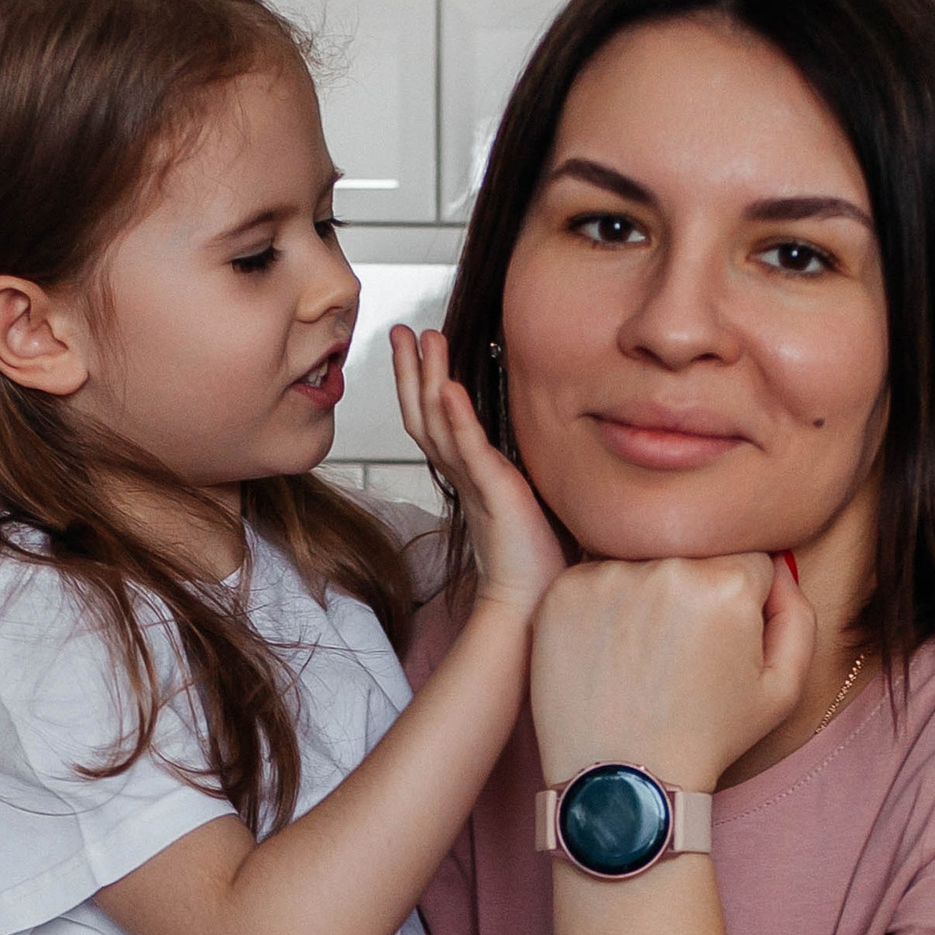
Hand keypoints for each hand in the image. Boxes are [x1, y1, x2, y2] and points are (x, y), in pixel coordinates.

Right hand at [392, 325, 565, 623]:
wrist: (529, 604)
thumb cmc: (533, 562)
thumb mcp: (523, 503)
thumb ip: (514, 476)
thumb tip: (527, 457)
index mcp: (469, 476)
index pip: (436, 422)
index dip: (421, 384)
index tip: (417, 346)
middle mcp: (463, 476)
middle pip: (425, 414)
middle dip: (412, 371)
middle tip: (402, 330)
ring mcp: (475, 482)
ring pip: (440, 423)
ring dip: (428, 379)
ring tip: (423, 339)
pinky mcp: (493, 493)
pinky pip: (470, 450)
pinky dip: (458, 418)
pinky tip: (448, 387)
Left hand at [529, 551, 816, 790]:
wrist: (624, 780)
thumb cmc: (707, 736)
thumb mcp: (783, 688)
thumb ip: (797, 613)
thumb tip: (777, 567)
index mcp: (727, 583)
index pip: (748, 559)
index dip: (740, 602)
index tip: (721, 640)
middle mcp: (666, 568)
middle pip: (693, 554)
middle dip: (695, 592)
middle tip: (680, 650)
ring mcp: (607, 576)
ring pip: (642, 560)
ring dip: (647, 592)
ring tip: (642, 656)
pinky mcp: (561, 593)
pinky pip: (595, 578)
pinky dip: (603, 606)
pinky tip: (608, 654)